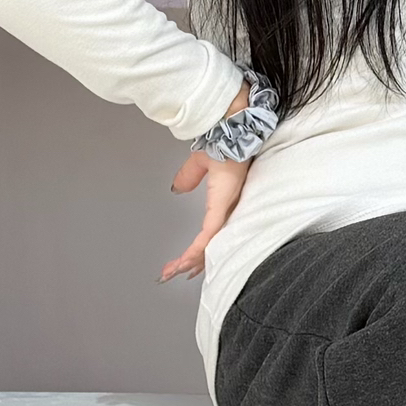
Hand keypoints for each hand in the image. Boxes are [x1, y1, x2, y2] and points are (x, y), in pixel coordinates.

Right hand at [162, 147, 250, 280]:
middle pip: (207, 245)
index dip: (193, 249)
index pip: (207, 234)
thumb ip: (189, 176)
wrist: (233, 131)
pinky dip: (196, 250)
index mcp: (221, 201)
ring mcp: (225, 210)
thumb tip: (179, 189)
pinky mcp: (222, 207)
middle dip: (187, 262)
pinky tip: (185, 262)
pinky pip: (209, 235)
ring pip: (208, 245)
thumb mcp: (200, 163)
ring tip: (174, 272)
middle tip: (171, 274)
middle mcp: (226, 209)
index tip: (179, 262)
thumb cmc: (226, 141)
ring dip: (188, 260)